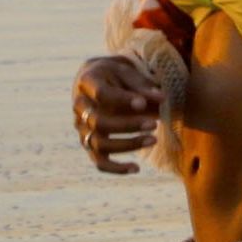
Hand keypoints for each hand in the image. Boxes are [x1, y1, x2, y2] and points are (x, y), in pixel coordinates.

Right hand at [72, 53, 166, 172]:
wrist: (97, 81)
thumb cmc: (116, 75)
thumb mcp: (127, 72)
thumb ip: (142, 86)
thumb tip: (161, 99)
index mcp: (87, 82)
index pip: (101, 94)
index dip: (122, 100)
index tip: (143, 103)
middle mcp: (79, 106)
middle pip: (98, 122)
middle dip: (128, 126)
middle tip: (154, 123)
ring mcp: (82, 127)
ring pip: (99, 144)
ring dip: (127, 145)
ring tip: (153, 140)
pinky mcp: (88, 142)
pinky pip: (98, 161)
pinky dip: (116, 168)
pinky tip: (136, 168)